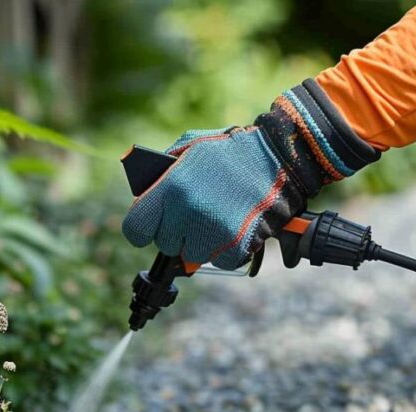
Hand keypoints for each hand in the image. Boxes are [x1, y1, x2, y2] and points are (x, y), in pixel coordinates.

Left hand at [122, 80, 380, 269]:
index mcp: (170, 188)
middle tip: (195, 216)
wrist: (280, 155)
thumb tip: (144, 196)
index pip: (135, 229)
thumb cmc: (231, 150)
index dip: (144, 231)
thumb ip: (164, 172)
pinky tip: (236, 227)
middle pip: (167, 245)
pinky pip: (220, 261)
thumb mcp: (190, 147)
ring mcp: (211, 230)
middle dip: (178, 233)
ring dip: (203, 243)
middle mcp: (187, 211)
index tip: (152, 229)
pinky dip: (228, 251)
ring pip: (192, 255)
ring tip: (218, 218)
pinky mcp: (236, 244)